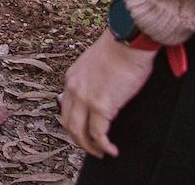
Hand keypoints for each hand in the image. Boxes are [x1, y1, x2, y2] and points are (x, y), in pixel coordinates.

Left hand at [61, 30, 155, 158]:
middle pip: (68, 122)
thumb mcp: (97, 64)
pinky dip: (103, 146)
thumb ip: (94, 79)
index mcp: (72, 78)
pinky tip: (111, 150)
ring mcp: (85, 98)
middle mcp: (73, 88)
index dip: (74, 123)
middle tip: (91, 148)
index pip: (66, 107)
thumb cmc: (120, 49)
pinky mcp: (101, 105)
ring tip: (101, 153)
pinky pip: (98, 134)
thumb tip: (104, 90)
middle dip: (78, 139)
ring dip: (89, 147)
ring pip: (79, 132)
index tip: (85, 131)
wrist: (127, 41)